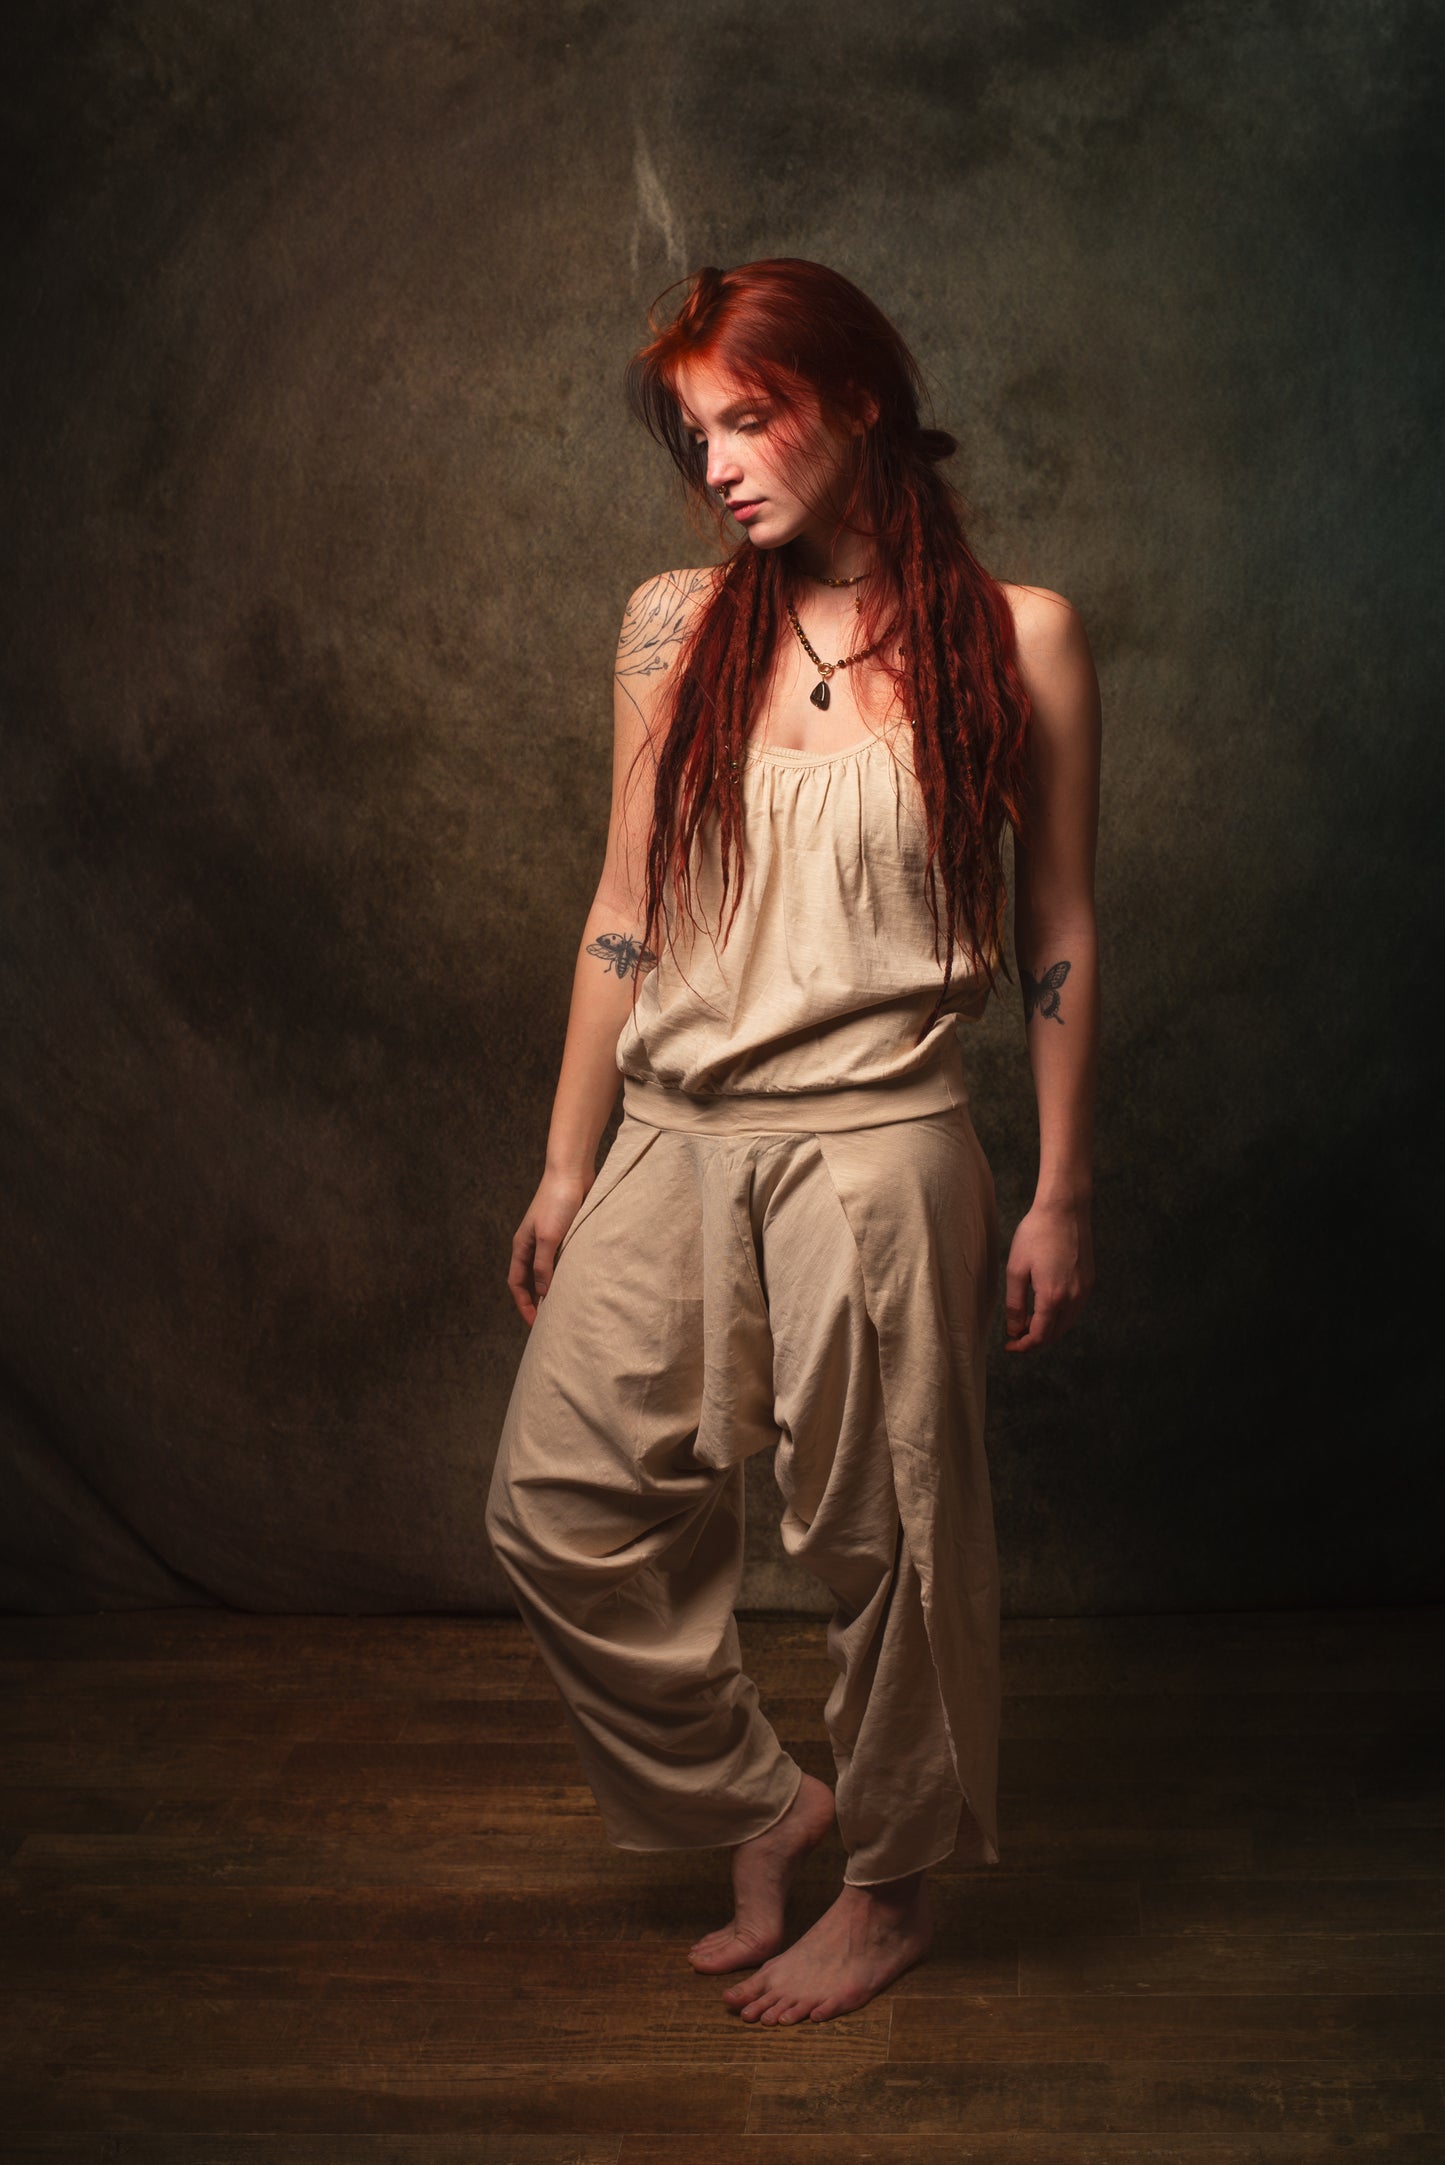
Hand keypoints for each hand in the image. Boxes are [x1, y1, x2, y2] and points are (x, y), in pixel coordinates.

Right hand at [507, 1167, 592, 1326]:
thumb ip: (544, 1265)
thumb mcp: (548, 1237)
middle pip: (529, 1280)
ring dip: (551, 1288)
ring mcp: (548, 1239)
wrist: (572, 1173)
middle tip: (549, 1321)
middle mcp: (532, 1245)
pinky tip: (576, 1282)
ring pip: (545, 1271)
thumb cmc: (558, 1202)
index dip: (524, 1304)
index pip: (516, 1283)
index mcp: (521, 1246)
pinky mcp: (564, 1234)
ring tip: (563, 1306)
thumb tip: (542, 1292)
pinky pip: (561, 1260)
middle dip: (535, 1301)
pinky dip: (564, 1274)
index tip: (536, 1324)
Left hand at [1004, 1197, 1093, 1351]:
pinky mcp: (1089, 1281)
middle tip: (1015, 1337)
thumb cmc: (1036, 1234)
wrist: (1065, 1209)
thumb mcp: (1016, 1269)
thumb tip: (1014, 1330)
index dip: (1023, 1346)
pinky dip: (1059, 1316)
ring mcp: (1085, 1290)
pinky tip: (1045, 1308)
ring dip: (1048, 1329)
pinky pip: (1075, 1309)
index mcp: (1053, 1296)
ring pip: (1066, 1323)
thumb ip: (1015, 1304)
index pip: (1040, 1336)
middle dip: (1035, 1340)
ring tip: (1027, 1323)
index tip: (1010, 1346)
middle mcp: (1074, 1298)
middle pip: (1055, 1334)